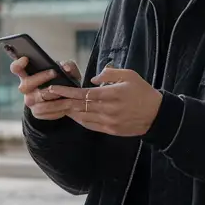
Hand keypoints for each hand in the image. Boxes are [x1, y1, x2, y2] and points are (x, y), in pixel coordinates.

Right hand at [12, 56, 82, 120]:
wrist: (66, 99)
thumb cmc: (63, 80)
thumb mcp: (67, 71)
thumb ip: (68, 65)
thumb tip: (66, 67)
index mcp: (28, 74)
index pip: (16, 69)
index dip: (18, 64)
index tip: (26, 58)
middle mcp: (26, 88)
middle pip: (25, 85)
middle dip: (40, 77)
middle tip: (54, 72)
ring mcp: (30, 101)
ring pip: (37, 98)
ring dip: (52, 94)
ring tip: (64, 91)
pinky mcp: (37, 112)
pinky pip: (44, 110)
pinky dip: (56, 106)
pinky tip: (65, 103)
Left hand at [45, 67, 161, 136]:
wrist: (157, 115)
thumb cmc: (143, 92)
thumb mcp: (129, 75)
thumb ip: (109, 74)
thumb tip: (93, 78)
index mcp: (112, 94)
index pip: (83, 93)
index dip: (66, 91)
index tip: (53, 88)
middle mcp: (108, 109)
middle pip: (78, 106)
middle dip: (61, 102)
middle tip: (47, 98)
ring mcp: (109, 121)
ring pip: (82, 117)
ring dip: (68, 111)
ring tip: (56, 105)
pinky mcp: (110, 130)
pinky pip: (90, 125)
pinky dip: (79, 120)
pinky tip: (72, 115)